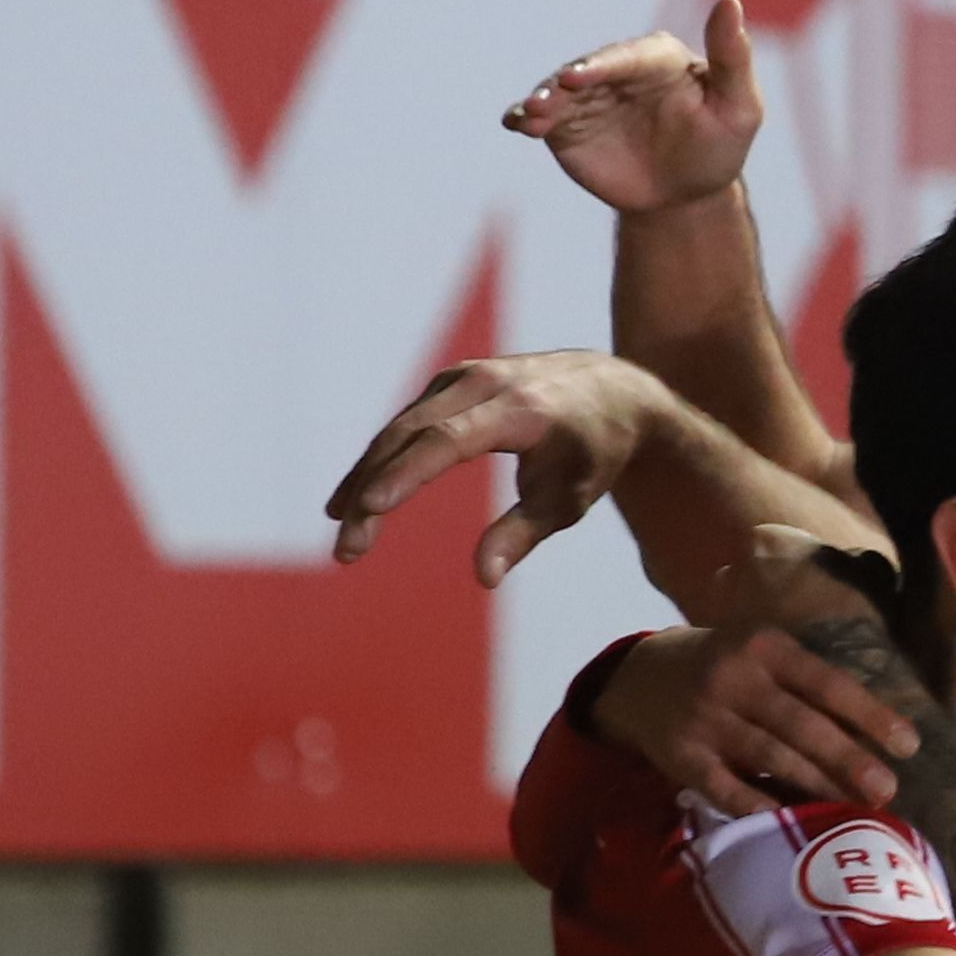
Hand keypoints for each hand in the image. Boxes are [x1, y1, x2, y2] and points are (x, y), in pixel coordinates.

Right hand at [326, 350, 643, 586]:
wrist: (611, 389)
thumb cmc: (594, 453)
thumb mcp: (571, 500)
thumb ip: (523, 535)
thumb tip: (484, 578)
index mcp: (520, 410)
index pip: (448, 439)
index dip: (405, 474)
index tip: (369, 507)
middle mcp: (485, 383)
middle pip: (411, 435)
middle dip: (371, 490)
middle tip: (348, 549)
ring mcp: (463, 377)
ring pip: (399, 428)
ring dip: (365, 477)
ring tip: (343, 530)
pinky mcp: (450, 382)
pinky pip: (406, 422)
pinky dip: (380, 459)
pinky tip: (359, 497)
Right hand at [503, 0, 770, 212]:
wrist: (685, 195)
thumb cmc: (719, 145)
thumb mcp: (739, 107)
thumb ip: (732, 57)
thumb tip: (730, 2)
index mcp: (656, 58)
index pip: (627, 58)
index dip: (602, 65)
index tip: (579, 74)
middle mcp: (615, 71)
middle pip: (584, 73)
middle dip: (563, 84)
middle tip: (546, 98)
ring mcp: (587, 98)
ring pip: (558, 94)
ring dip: (541, 103)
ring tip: (530, 116)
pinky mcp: (566, 126)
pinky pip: (540, 120)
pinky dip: (524, 118)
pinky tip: (514, 123)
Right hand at [590, 612, 919, 817]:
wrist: (639, 676)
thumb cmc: (725, 665)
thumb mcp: (763, 652)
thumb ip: (808, 681)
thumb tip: (875, 730)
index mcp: (764, 647)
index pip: (827, 683)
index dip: (870, 715)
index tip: (908, 746)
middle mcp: (733, 679)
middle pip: (800, 724)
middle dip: (848, 759)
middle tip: (887, 790)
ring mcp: (704, 719)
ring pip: (769, 756)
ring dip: (816, 786)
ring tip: (853, 808)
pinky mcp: (682, 757)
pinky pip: (726, 788)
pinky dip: (759, 805)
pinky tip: (790, 819)